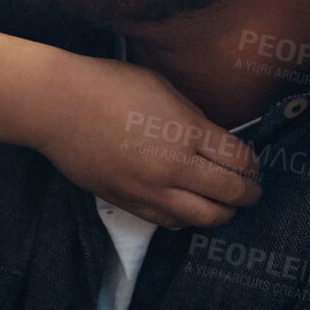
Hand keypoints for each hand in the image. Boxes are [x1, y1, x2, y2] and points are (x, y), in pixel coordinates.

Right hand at [30, 54, 259, 228]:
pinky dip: (188, 219)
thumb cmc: (108, 85)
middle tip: (251, 190)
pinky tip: (189, 207)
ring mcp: (150, 190)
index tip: (252, 164)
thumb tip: (215, 143)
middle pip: (230, 194)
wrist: (57, 106)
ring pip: (205, 218)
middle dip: (248, 194)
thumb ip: (193, 119)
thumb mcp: (163, 89)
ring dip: (223, 213)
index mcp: (186, 130)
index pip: (239, 160)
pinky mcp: (129, 203)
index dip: (252, 164)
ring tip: (225, 205)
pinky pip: (171, 223)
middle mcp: (173, 166)